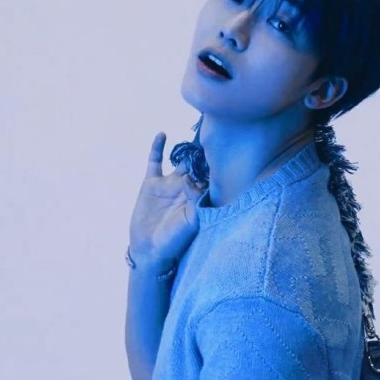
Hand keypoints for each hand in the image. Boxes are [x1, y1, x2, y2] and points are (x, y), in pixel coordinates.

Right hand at [129, 132, 206, 268]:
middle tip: (217, 130)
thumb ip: (197, 202)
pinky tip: (162, 134)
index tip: (228, 145)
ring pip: (180, 160)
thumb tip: (195, 182)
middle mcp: (186, 186)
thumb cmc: (176, 240)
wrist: (151, 249)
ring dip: (186, 148)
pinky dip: (157, 148)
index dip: (218, 163)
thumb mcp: (191, 222)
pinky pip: (154, 162)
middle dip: (206, 151)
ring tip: (196, 131)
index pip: (211, 174)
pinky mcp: (152, 184)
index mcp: (198, 195)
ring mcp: (169, 184)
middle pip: (198, 164)